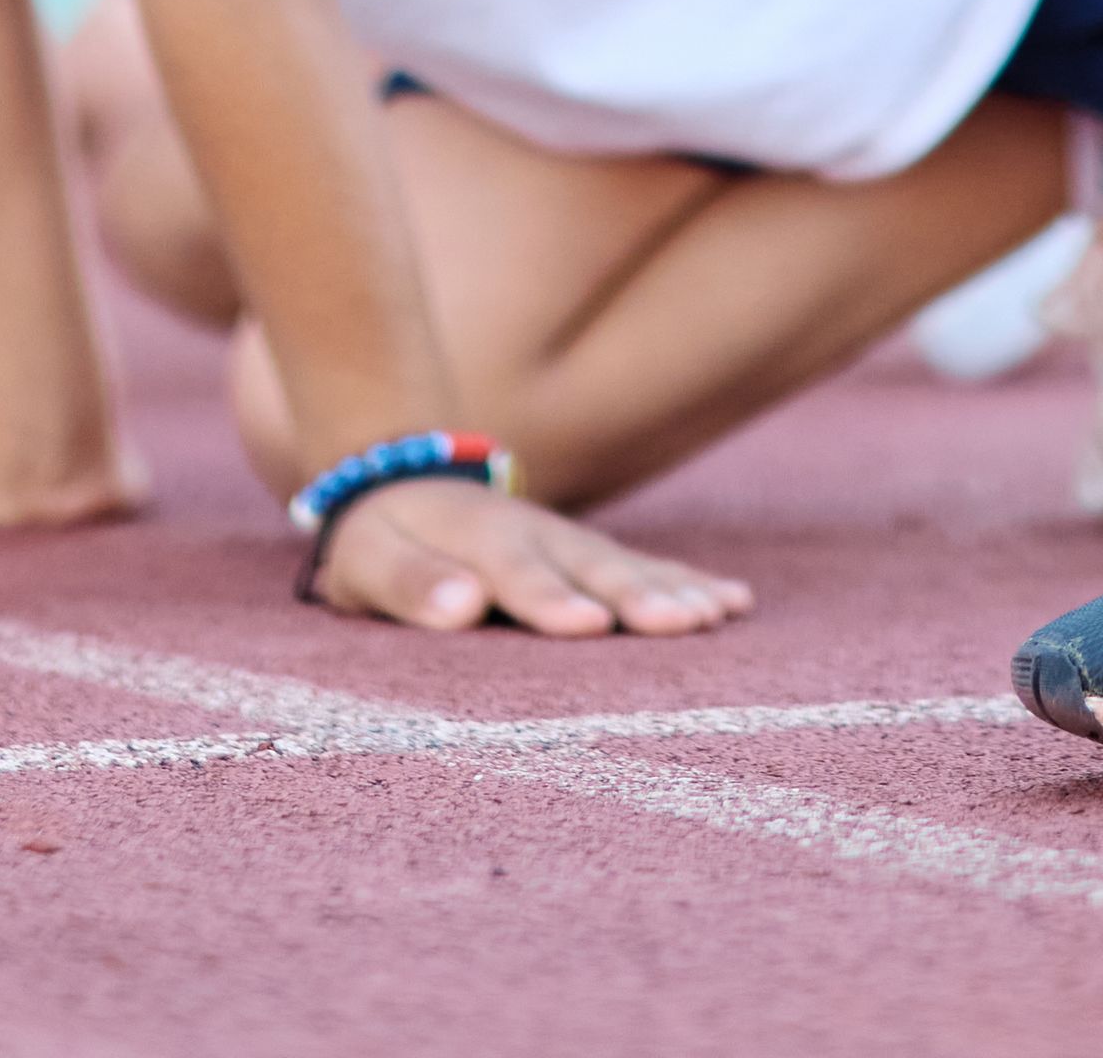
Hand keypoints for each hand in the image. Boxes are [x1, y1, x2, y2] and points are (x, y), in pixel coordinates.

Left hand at [313, 475, 749, 639]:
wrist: (399, 478)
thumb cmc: (380, 540)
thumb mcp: (367, 560)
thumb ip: (410, 582)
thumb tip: (460, 606)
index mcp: (479, 537)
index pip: (517, 573)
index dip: (553, 599)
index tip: (592, 625)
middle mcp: (537, 533)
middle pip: (591, 566)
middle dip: (639, 595)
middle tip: (684, 623)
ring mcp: (569, 541)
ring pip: (627, 566)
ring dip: (676, 589)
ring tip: (722, 613)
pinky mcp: (586, 555)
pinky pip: (643, 567)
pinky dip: (688, 581)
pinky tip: (735, 602)